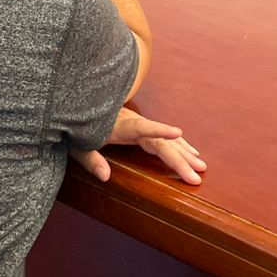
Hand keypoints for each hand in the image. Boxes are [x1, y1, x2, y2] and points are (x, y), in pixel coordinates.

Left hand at [72, 108, 205, 185]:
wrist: (75, 99)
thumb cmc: (74, 125)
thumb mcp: (76, 144)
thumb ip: (90, 159)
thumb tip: (105, 177)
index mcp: (119, 125)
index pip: (142, 128)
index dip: (159, 130)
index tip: (177, 132)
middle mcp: (133, 122)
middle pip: (159, 140)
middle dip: (179, 158)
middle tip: (196, 176)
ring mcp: (138, 122)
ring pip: (164, 138)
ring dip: (183, 152)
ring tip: (202, 166)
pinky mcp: (139, 125)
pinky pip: (162, 136)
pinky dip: (178, 144)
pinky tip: (191, 152)